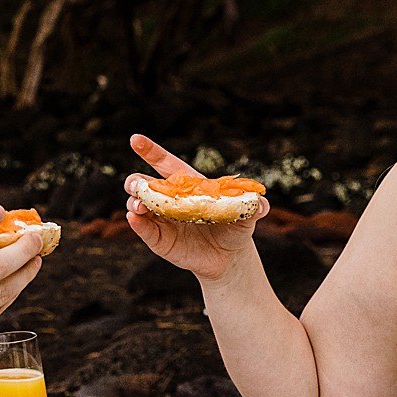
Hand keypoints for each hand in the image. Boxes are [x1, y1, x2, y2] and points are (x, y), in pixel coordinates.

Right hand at [122, 134, 266, 282]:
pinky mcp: (159, 239)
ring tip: (139, 205)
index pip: (164, 163)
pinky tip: (135, 219)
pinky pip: (144, 230)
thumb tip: (261, 201)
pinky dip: (137, 224)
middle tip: (138, 186)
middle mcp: (169, 198)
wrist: (230, 257)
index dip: (149, 150)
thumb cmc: (236, 227)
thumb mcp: (247, 213)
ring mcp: (161, 219)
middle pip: (143, 182)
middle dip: (135, 181)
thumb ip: (254, 204)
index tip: (135, 139)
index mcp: (187, 184)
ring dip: (134, 201)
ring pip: (138, 204)